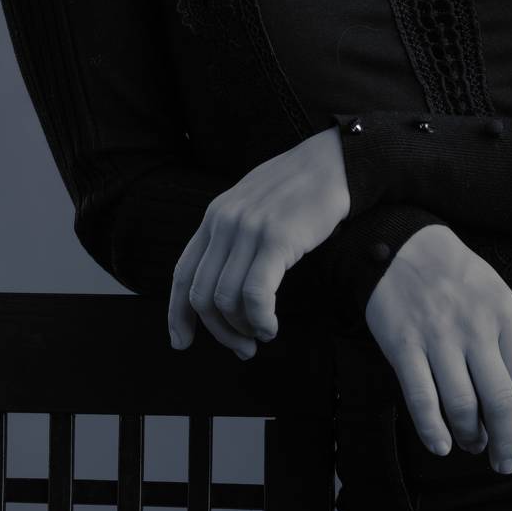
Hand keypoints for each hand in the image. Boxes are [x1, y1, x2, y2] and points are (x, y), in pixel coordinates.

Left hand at [168, 127, 349, 356]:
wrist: (334, 162)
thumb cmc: (300, 186)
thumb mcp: (253, 204)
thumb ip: (233, 234)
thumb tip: (224, 282)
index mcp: (215, 216)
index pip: (183, 274)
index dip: (177, 314)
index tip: (181, 341)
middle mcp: (225, 222)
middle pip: (202, 295)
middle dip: (219, 331)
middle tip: (241, 347)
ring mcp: (249, 229)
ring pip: (226, 299)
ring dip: (243, 329)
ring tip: (262, 334)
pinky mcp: (276, 238)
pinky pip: (255, 295)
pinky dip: (260, 320)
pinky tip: (271, 326)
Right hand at [364, 224, 511, 474]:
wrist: (403, 247)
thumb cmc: (456, 274)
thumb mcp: (498, 295)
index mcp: (503, 315)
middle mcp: (475, 328)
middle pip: (499, 398)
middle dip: (507, 440)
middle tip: (506, 461)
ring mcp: (438, 337)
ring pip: (462, 403)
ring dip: (471, 436)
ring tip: (474, 445)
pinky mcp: (404, 345)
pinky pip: (421, 396)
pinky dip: (432, 428)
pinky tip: (441, 444)